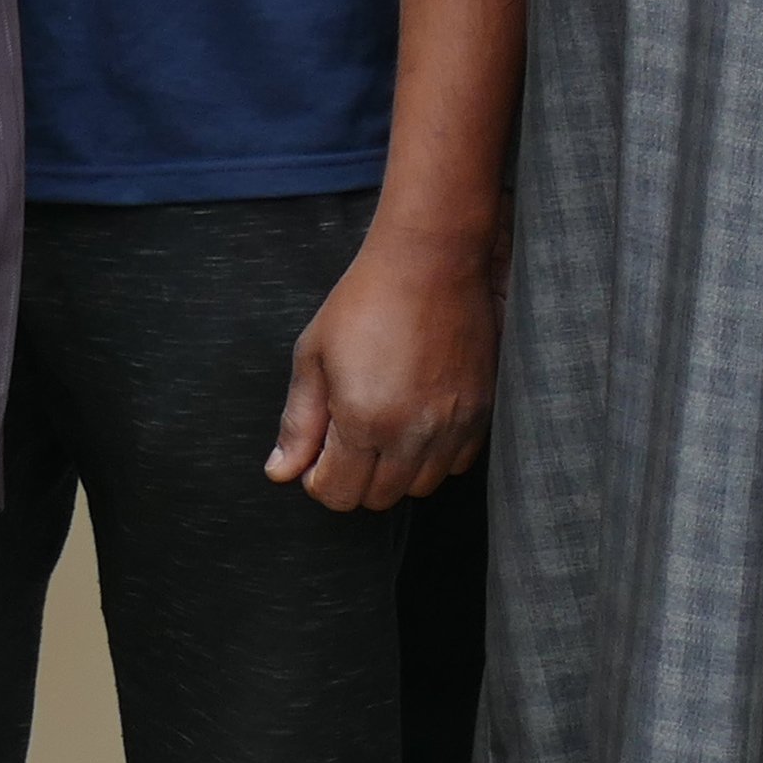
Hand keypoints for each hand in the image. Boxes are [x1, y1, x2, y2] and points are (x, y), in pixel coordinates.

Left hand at [267, 213, 496, 511]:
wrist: (432, 263)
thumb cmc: (364, 301)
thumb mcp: (313, 356)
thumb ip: (298, 422)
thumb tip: (280, 473)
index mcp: (363, 421)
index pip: (337, 494)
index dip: (317, 479)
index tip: (317, 452)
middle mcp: (412, 435)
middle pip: (377, 499)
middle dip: (352, 477)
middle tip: (345, 436)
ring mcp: (453, 427)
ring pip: (419, 488)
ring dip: (395, 470)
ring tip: (382, 425)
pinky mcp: (482, 414)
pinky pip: (457, 465)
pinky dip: (434, 456)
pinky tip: (417, 419)